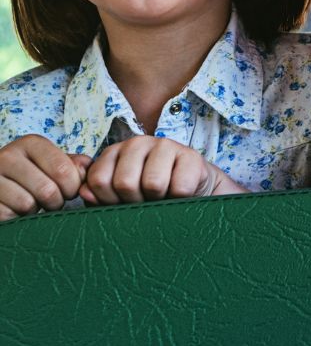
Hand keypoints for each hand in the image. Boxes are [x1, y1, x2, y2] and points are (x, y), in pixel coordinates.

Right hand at [0, 135, 90, 219]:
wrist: (0, 183)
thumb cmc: (33, 173)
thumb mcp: (53, 162)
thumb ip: (75, 164)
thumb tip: (88, 168)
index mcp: (31, 143)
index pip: (64, 170)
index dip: (72, 187)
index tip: (68, 190)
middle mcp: (8, 156)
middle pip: (47, 190)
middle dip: (56, 202)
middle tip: (52, 200)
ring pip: (27, 204)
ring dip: (36, 210)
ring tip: (33, 202)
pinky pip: (9, 215)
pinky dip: (18, 217)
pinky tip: (16, 208)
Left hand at [78, 135, 233, 205]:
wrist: (192, 187)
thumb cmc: (148, 194)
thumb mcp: (119, 195)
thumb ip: (99, 194)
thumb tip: (84, 193)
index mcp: (115, 152)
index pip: (98, 180)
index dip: (108, 200)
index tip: (121, 202)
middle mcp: (138, 143)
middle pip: (125, 182)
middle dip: (134, 201)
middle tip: (144, 201)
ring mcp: (166, 145)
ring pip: (153, 184)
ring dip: (158, 199)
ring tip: (161, 197)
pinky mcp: (191, 156)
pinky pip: (180, 187)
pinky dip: (179, 198)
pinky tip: (179, 193)